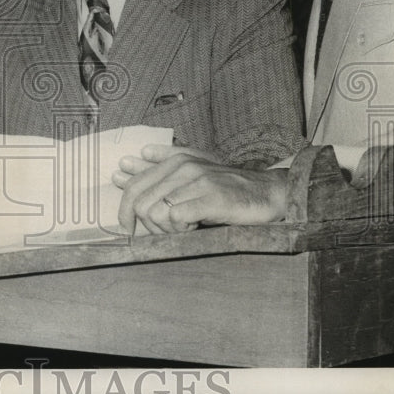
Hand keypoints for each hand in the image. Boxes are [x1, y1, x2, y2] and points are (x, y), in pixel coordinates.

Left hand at [112, 144, 288, 234]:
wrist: (268, 193)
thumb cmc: (229, 188)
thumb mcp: (196, 170)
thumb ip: (164, 162)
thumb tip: (130, 160)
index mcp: (176, 161)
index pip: (135, 186)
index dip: (125, 210)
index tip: (127, 228)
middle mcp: (183, 167)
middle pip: (140, 202)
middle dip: (147, 226)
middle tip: (167, 232)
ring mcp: (197, 181)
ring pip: (155, 211)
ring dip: (166, 229)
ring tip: (185, 228)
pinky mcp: (211, 198)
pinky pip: (176, 218)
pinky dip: (180, 230)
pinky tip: (194, 228)